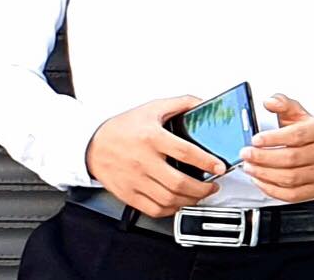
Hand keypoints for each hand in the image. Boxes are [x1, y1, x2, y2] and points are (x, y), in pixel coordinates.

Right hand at [84, 95, 225, 217]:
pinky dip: (171, 210)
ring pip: (169, 199)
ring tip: (200, 194)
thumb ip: (180, 103)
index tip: (219, 166)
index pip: (185, 152)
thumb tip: (202, 103)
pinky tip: (179, 202)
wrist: (94, 144)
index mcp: (151, 137)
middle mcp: (144, 160)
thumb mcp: (152, 107)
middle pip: (179, 182)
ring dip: (190, 200)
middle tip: (213, 185)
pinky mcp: (129, 194)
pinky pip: (154, 209)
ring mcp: (136, 180)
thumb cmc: (123, 126)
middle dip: (203, 188)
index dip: (206, 161)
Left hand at [239, 93, 313, 202]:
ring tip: (250, 167)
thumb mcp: (296, 111)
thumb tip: (269, 102)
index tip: (255, 139)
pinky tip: (260, 180)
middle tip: (247, 154)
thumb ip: (282, 103)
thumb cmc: (307, 129)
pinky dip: (273, 190)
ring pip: (290, 178)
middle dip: (264, 158)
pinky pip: (292, 195)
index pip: (296, 136)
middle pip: (291, 158)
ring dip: (265, 174)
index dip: (274, 139)